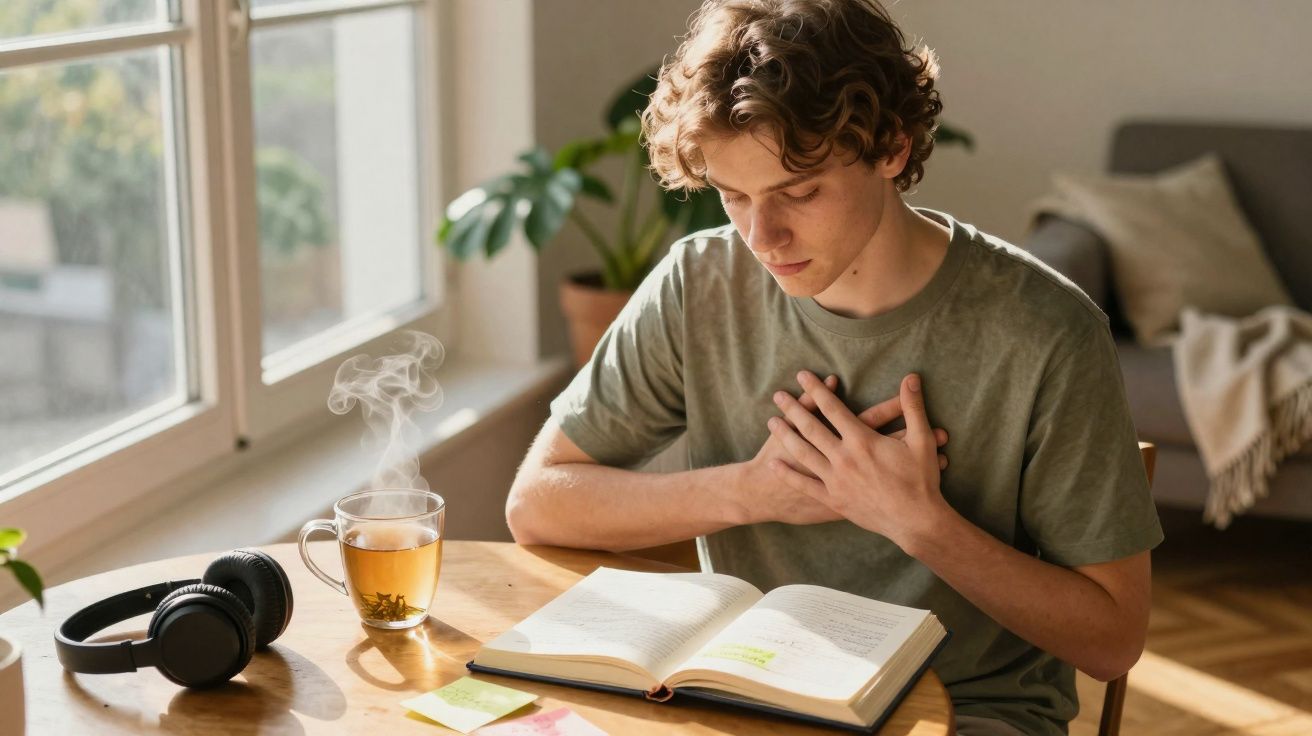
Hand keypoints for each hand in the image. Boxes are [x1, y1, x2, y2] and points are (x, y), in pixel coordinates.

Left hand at [767, 371, 949, 548]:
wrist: (916, 521)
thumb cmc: (921, 480)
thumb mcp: (921, 440)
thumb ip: (913, 407)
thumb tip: (911, 377)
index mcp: (862, 441)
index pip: (833, 408)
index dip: (816, 390)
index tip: (803, 376)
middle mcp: (844, 458)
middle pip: (811, 427)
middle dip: (793, 409)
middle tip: (778, 395)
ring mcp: (836, 480)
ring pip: (803, 453)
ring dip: (785, 435)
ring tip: (771, 421)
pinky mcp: (833, 500)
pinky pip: (805, 485)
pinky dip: (788, 474)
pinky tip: (774, 464)